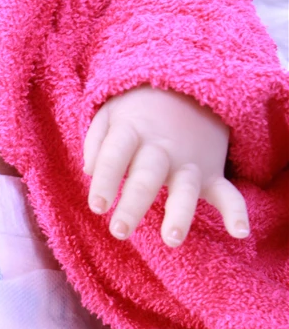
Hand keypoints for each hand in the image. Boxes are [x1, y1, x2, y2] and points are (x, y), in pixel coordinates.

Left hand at [83, 85, 249, 247]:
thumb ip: (96, 140)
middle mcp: (161, 148)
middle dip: (133, 205)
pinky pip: (228, 193)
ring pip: (185, 189)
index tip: (97, 207)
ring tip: (172, 239)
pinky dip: (236, 212)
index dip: (105, 180)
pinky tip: (240, 232)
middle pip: (147, 177)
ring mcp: (189, 162)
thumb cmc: (139, 109)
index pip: (115, 155)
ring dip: (180, 214)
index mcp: (132, 131)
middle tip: (119, 232)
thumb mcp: (109, 111)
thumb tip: (89, 170)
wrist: (187, 88)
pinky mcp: (211, 173)